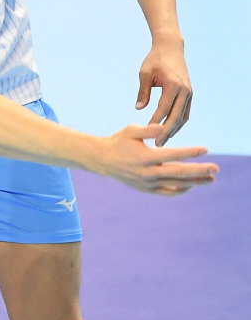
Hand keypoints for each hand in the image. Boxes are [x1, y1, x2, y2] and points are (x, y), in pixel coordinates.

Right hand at [97, 124, 217, 195]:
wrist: (103, 160)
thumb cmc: (119, 141)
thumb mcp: (130, 131)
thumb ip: (147, 130)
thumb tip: (162, 128)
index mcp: (145, 157)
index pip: (173, 154)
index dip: (190, 152)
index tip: (205, 149)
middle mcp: (148, 172)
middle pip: (179, 173)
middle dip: (199, 170)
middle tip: (216, 168)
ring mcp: (147, 183)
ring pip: (176, 184)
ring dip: (195, 182)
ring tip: (211, 179)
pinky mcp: (146, 189)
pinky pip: (167, 192)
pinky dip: (181, 190)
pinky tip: (191, 185)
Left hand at [136, 37, 191, 144]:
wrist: (171, 48)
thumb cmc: (154, 60)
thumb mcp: (144, 73)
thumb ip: (143, 92)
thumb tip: (139, 109)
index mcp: (172, 85)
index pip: (163, 108)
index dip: (156, 122)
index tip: (148, 134)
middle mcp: (184, 91)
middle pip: (176, 117)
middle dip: (166, 132)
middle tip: (157, 145)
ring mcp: (189, 93)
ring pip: (182, 117)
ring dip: (173, 130)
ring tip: (162, 142)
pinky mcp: (189, 94)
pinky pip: (184, 112)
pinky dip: (177, 123)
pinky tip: (169, 131)